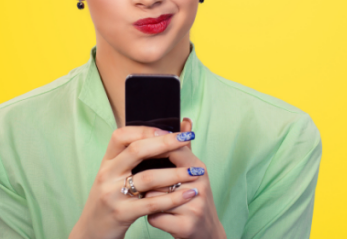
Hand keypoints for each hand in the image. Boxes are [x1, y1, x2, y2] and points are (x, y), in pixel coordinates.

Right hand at [68, 120, 204, 238]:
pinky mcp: (121, 213)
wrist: (92, 232)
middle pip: (136, 151)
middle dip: (166, 143)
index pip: (121, 136)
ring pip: (147, 178)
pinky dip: (173, 198)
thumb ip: (136, 156)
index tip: (169, 129)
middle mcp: (107, 175)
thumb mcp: (117, 175)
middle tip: (188, 138)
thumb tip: (167, 131)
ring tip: (196, 172)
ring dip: (175, 173)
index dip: (145, 129)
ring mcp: (111, 194)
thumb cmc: (112, 199)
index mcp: (107, 162)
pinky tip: (189, 194)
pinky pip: (151, 203)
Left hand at [144, 119, 225, 238]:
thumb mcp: (193, 173)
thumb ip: (184, 148)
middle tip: (144, 182)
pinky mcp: (186, 226)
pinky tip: (159, 217)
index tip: (139, 152)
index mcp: (199, 169)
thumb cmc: (193, 201)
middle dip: (148, 181)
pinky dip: (152, 217)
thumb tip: (184, 120)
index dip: (154, 149)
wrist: (207, 236)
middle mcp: (199, 185)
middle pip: (158, 175)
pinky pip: (154, 217)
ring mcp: (194, 206)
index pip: (174, 149)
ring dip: (148, 200)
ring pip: (153, 197)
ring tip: (156, 202)